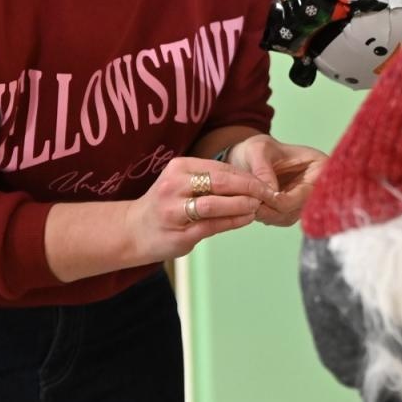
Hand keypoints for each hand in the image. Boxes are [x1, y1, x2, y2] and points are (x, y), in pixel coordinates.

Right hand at [124, 156, 280, 262]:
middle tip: (269, 192)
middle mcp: (174, 185)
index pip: (220, 167)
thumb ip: (210, 180)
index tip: (266, 180)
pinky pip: (212, 225)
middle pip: (220, 182)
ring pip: (215, 204)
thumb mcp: (182, 182)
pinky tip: (246, 218)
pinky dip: (233, 220)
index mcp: (178, 168)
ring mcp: (174, 210)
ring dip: (241, 204)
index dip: (246, 174)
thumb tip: (250, 181)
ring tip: (258, 205)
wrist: (132, 231)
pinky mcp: (179, 233)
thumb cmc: (165, 205)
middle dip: (249, 187)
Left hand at [226, 134, 327, 225]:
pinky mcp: (293, 209)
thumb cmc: (260, 148)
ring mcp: (305, 199)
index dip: (284, 199)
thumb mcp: (258, 150)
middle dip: (274, 210)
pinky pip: (281, 219)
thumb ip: (263, 171)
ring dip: (268, 215)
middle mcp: (317, 186)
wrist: (251, 155)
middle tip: (253, 205)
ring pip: (289, 217)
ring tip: (251, 204)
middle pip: (299, 208)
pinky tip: (254, 206)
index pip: (306, 192)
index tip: (263, 198)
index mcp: (319, 166)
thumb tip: (270, 194)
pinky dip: (266, 216)